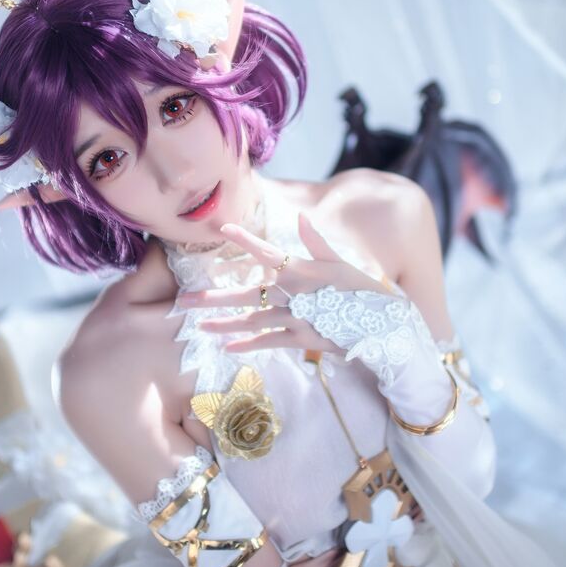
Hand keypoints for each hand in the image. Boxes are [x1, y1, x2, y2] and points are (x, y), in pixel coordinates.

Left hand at [176, 212, 387, 354]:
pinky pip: (268, 343)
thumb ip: (316, 242)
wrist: (380, 325)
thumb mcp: (340, 263)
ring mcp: (295, 319)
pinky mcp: (300, 339)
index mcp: (302, 271)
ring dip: (224, 324)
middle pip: (246, 294)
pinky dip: (247, 346)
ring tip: (199, 326)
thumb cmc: (360, 290)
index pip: (268, 253)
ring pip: (251, 322)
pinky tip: (226, 348)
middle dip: (214, 297)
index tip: (223, 230)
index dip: (245, 240)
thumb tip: (299, 218)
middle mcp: (293, 295)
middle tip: (185, 300)